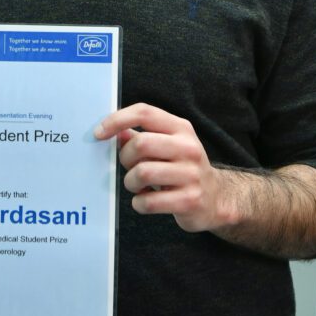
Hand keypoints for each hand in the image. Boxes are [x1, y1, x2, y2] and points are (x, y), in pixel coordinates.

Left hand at [94, 102, 227, 232]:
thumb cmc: (182, 168)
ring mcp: (191, 174)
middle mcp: (188, 147)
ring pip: (142, 173)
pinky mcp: (189, 200)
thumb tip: (115, 132)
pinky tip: (145, 200)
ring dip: (130, 182)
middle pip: (141, 144)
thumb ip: (142, 136)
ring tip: (137, 185)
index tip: (99, 133)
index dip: (117, 120)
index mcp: (181, 128)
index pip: (144, 112)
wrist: (216, 198)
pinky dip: (138, 203)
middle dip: (125, 158)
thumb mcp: (167, 145)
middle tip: (129, 167)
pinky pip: (148, 201)